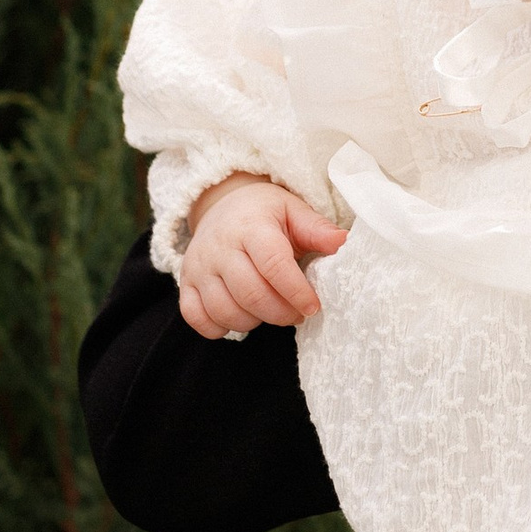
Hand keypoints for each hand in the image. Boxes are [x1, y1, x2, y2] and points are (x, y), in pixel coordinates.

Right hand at [177, 175, 347, 338]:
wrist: (222, 205)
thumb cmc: (264, 213)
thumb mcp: (292, 211)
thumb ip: (317, 229)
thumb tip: (344, 243)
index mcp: (251, 226)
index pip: (273, 265)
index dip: (296, 291)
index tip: (313, 307)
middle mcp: (220, 247)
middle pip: (250, 293)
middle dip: (280, 313)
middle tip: (297, 313)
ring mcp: (199, 267)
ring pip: (225, 310)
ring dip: (254, 321)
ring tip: (271, 311)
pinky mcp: (186, 283)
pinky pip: (197, 317)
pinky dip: (220, 326)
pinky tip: (241, 316)